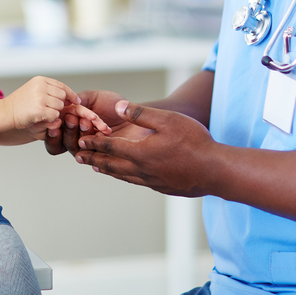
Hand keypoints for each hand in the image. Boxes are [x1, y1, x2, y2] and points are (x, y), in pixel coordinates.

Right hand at [4, 75, 80, 129]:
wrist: (5, 112)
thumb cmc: (19, 104)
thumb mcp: (33, 90)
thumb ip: (48, 90)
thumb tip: (68, 97)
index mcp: (40, 80)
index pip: (61, 85)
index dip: (70, 94)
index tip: (76, 101)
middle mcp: (41, 86)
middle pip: (62, 96)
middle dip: (61, 104)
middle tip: (53, 110)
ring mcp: (40, 97)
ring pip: (60, 106)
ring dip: (55, 112)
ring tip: (43, 113)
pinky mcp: (40, 109)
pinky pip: (55, 115)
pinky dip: (51, 118)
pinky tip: (41, 118)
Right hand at [45, 90, 136, 155]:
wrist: (137, 115)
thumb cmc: (116, 106)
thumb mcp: (93, 97)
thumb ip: (78, 99)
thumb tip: (64, 104)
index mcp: (72, 126)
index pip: (55, 133)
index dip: (52, 130)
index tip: (56, 120)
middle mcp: (78, 140)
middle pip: (62, 143)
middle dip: (66, 129)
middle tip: (72, 118)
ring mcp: (90, 150)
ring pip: (74, 150)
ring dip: (78, 135)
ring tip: (87, 122)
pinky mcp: (103, 158)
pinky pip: (93, 156)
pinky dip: (94, 144)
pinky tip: (98, 134)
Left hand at [74, 100, 215, 197]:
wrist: (215, 171)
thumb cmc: (194, 142)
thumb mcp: (168, 120)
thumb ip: (142, 114)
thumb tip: (118, 107)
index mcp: (140, 152)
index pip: (110, 148)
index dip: (94, 144)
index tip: (81, 142)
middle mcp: (141, 170)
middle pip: (112, 165)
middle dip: (94, 160)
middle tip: (80, 158)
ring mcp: (152, 181)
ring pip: (123, 176)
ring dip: (108, 170)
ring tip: (98, 168)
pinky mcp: (162, 187)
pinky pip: (137, 182)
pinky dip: (125, 177)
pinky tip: (128, 175)